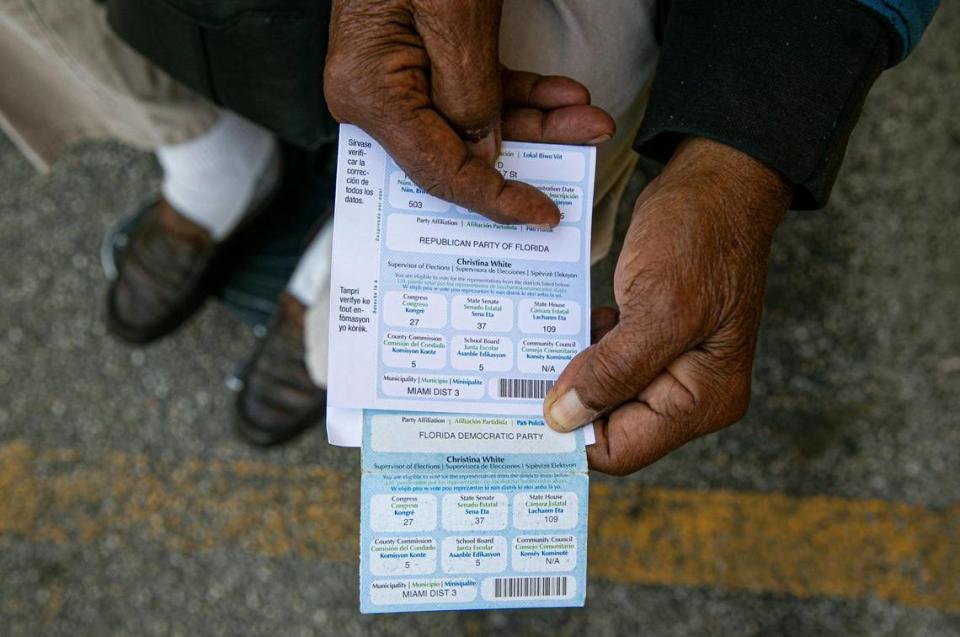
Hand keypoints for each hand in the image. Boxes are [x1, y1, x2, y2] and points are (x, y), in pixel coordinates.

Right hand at [324, 0, 614, 224]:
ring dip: (536, 120)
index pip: (437, 169)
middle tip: (588, 145)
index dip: (493, 199)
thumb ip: (469, 90)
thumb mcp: (453, 13)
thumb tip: (485, 150)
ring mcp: (399, 78)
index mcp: (370, 91)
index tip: (541, 214)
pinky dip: (520, 92)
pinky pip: (475, 89)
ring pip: (475, 120)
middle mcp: (377, 93)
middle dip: (528, 153)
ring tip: (589, 115)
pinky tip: (563, 93)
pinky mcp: (423, 58)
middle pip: (458, 149)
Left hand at [543, 137, 792, 474]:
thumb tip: (562, 420)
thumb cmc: (701, 237)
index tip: (522, 410)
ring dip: (568, 371)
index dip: (572, 435)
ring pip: (602, 391)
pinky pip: (606, 359)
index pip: (623, 449)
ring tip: (531, 347)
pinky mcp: (653, 338)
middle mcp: (689, 394)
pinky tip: (563, 325)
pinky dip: (581, 346)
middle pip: (609, 424)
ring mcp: (671, 365)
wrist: (717, 180)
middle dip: (566, 402)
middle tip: (514, 376)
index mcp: (703, 400)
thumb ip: (612, 371)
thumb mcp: (658, 307)